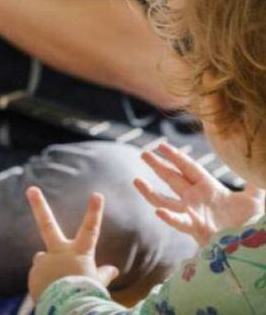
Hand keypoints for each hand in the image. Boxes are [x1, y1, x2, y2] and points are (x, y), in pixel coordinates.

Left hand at [26, 187, 119, 301]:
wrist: (68, 309)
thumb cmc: (87, 297)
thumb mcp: (98, 285)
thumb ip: (102, 275)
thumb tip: (113, 270)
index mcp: (79, 254)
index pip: (90, 230)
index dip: (94, 212)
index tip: (97, 194)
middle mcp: (59, 253)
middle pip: (47, 224)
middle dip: (39, 205)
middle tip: (31, 189)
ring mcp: (44, 261)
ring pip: (45, 260)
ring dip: (51, 270)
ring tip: (60, 287)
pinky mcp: (33, 273)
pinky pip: (40, 275)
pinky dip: (45, 282)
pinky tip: (52, 293)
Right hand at [134, 142, 264, 246]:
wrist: (249, 244)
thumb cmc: (250, 222)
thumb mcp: (254, 200)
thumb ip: (254, 184)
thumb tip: (256, 167)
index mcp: (208, 187)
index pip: (189, 167)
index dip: (176, 156)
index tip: (161, 145)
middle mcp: (196, 198)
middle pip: (172, 178)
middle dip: (158, 166)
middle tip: (143, 153)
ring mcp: (192, 213)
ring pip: (165, 200)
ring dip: (150, 191)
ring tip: (136, 181)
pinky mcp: (194, 228)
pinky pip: (178, 221)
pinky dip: (169, 217)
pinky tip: (159, 212)